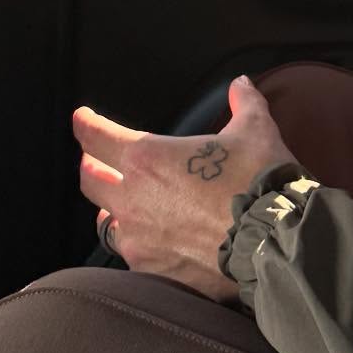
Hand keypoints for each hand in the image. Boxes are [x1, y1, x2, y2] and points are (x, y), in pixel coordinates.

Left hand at [72, 77, 294, 300]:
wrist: (271, 240)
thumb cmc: (257, 180)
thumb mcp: (254, 130)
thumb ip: (244, 102)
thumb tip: (241, 84)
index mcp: (147, 157)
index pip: (96, 136)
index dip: (85, 125)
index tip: (81, 119)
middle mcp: (132, 197)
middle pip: (89, 180)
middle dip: (91, 166)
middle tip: (96, 160)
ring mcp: (138, 238)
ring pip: (105, 222)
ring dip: (110, 209)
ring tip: (120, 205)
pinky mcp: (151, 269)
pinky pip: (131, 254)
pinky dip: (136, 243)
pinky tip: (148, 241)